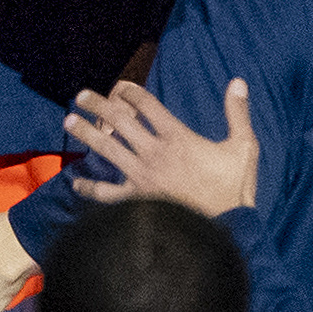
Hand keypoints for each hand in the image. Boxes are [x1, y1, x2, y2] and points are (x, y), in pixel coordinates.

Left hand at [67, 78, 258, 216]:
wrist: (228, 229)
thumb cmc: (234, 190)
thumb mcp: (243, 147)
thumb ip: (237, 113)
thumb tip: (238, 81)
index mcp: (178, 138)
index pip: (147, 105)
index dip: (132, 91)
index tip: (121, 86)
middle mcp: (154, 153)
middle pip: (119, 121)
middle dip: (97, 105)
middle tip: (80, 96)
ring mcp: (142, 176)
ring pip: (106, 148)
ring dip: (85, 133)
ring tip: (69, 121)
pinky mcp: (136, 200)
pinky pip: (106, 193)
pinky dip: (89, 188)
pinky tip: (76, 183)